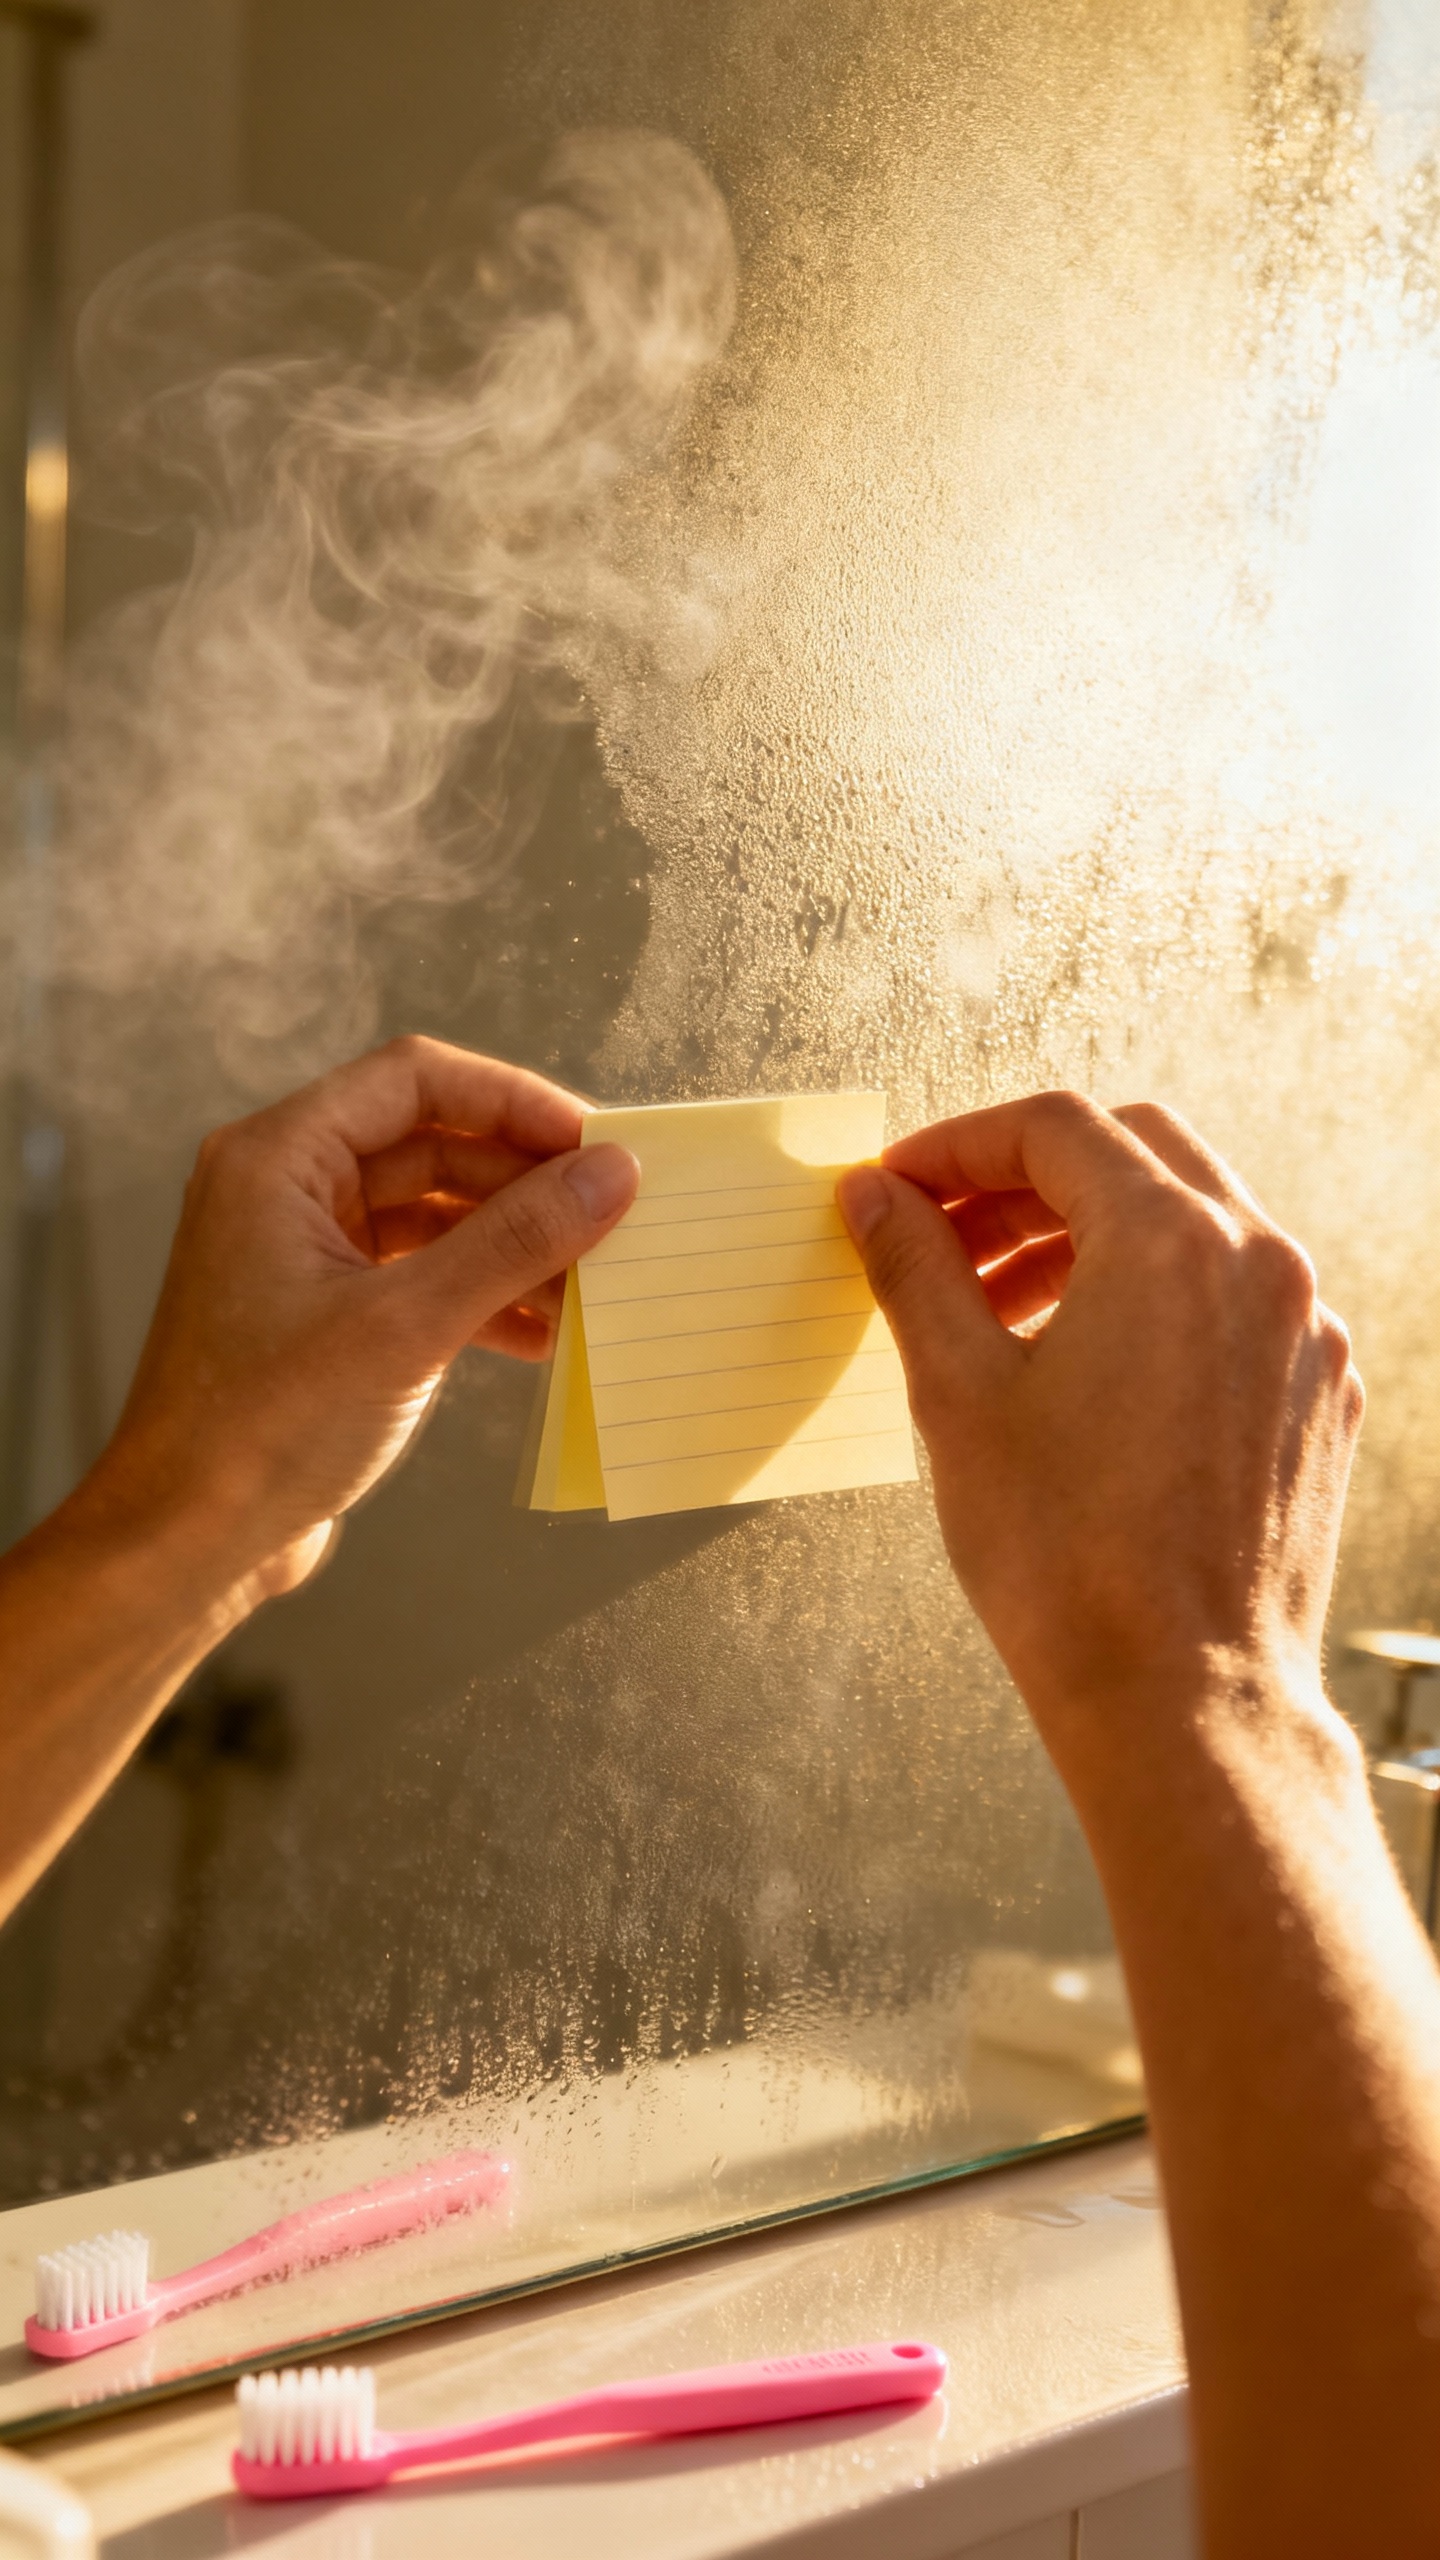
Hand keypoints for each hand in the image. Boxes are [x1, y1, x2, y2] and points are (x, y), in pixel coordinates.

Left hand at [90, 1037, 637, 1601]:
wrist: (185, 1543)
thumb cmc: (261, 1428)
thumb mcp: (405, 1326)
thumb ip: (514, 1243)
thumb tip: (610, 1176)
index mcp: (278, 1158)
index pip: (415, 1079)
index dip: (513, 1100)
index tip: (594, 1143)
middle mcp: (285, 1190)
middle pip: (433, 1143)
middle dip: (524, 1181)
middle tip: (611, 1214)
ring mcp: (305, 1255)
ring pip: (435, 1214)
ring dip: (513, 1245)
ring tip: (592, 1283)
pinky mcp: (327, 1317)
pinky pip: (423, 1276)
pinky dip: (484, 1297)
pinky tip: (545, 1336)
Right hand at [838, 1092, 1362, 1735]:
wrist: (1183, 1699)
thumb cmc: (1073, 1565)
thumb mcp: (959, 1393)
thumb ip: (916, 1268)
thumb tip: (878, 1200)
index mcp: (1173, 1243)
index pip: (1055, 1128)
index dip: (957, 1145)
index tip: (902, 1186)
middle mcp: (1262, 1266)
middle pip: (1133, 1153)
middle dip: (1025, 1181)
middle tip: (944, 1236)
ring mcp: (1305, 1331)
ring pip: (1192, 1222)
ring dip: (1088, 1237)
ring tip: (998, 1310)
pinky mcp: (1319, 1394)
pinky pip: (1234, 1298)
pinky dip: (1154, 1296)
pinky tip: (1084, 1365)